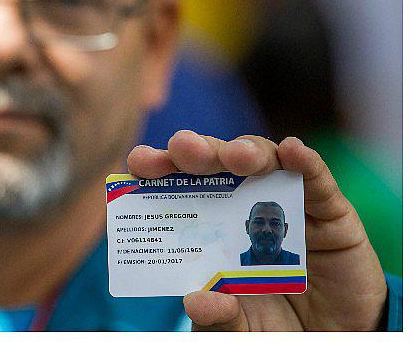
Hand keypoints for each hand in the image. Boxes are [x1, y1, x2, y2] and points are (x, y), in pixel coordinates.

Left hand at [128, 131, 387, 330]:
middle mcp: (241, 205)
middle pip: (214, 163)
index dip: (156, 167)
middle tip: (184, 148)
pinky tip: (292, 151)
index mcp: (205, 226)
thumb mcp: (237, 330)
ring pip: (262, 161)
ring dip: (247, 150)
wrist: (331, 340)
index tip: (139, 163)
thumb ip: (217, 320)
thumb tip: (198, 302)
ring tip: (238, 157)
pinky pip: (318, 181)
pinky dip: (305, 161)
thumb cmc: (272, 327)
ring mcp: (285, 204)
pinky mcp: (330, 214)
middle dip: (197, 150)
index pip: (173, 185)